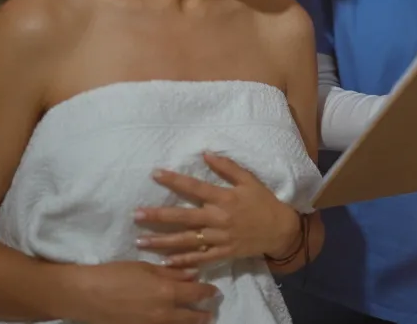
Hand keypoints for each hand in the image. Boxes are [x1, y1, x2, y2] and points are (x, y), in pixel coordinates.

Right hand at [64, 261, 216, 323]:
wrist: (86, 295)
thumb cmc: (114, 274)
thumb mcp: (145, 268)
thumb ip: (171, 273)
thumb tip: (193, 275)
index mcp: (167, 292)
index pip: (197, 294)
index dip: (208, 292)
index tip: (214, 292)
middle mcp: (164, 313)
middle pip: (192, 317)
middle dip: (203, 314)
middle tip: (210, 312)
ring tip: (198, 321)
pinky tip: (172, 323)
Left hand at [134, 152, 299, 268]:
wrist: (280, 230)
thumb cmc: (263, 202)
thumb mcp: (249, 180)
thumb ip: (227, 167)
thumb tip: (205, 154)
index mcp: (224, 198)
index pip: (194, 188)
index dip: (174, 180)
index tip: (155, 174)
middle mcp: (218, 219)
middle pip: (183, 217)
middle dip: (158, 217)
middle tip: (136, 215)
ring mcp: (220, 238)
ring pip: (187, 240)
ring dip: (162, 242)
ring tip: (140, 241)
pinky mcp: (223, 253)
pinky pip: (200, 258)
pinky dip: (183, 261)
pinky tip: (164, 262)